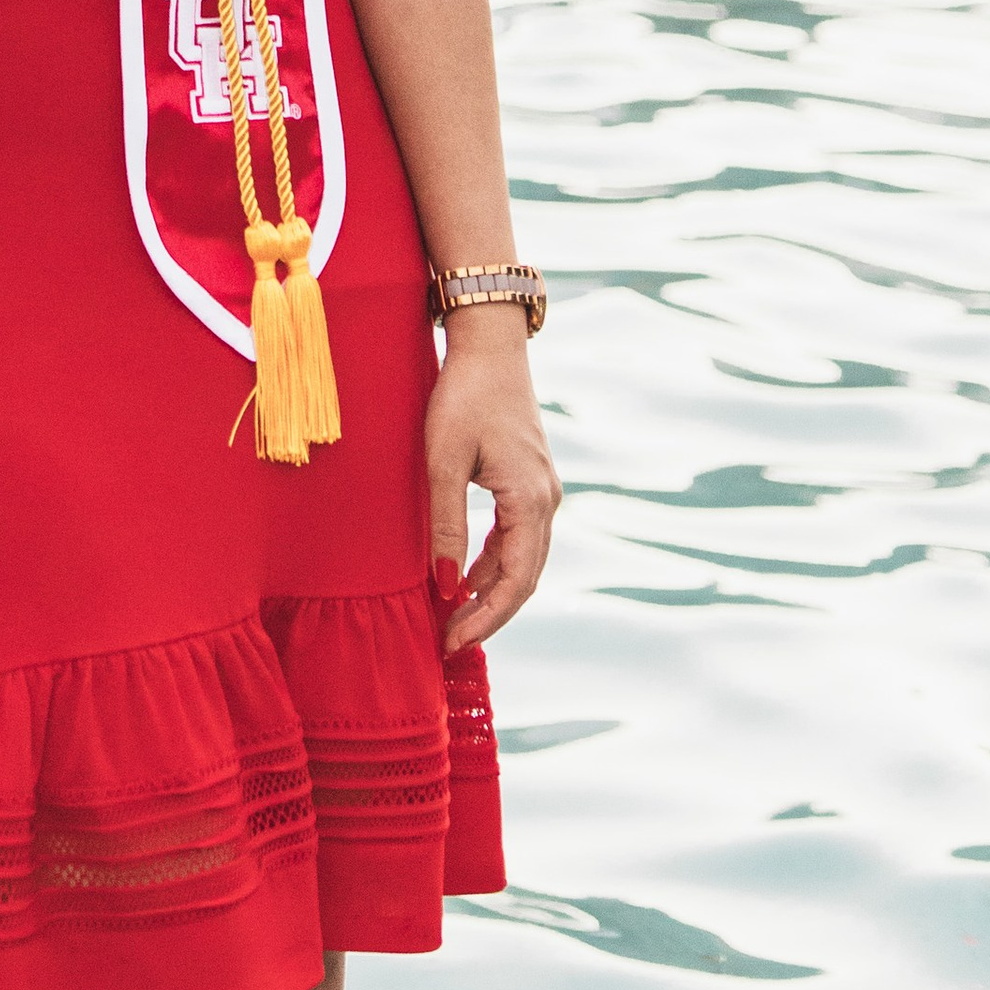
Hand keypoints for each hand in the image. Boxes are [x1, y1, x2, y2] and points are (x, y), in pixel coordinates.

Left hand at [425, 308, 560, 655]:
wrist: (490, 347)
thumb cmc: (462, 398)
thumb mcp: (442, 462)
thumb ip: (446, 526)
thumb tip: (446, 585)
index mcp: (530, 502)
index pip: (514, 583)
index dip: (484, 618)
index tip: (451, 643)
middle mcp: (547, 502)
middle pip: (524, 579)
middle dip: (488, 614)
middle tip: (448, 642)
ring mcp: (543, 492)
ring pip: (523, 561)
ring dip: (491, 592)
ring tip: (453, 617)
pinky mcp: (530, 482)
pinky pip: (517, 538)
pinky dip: (493, 564)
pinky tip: (464, 577)